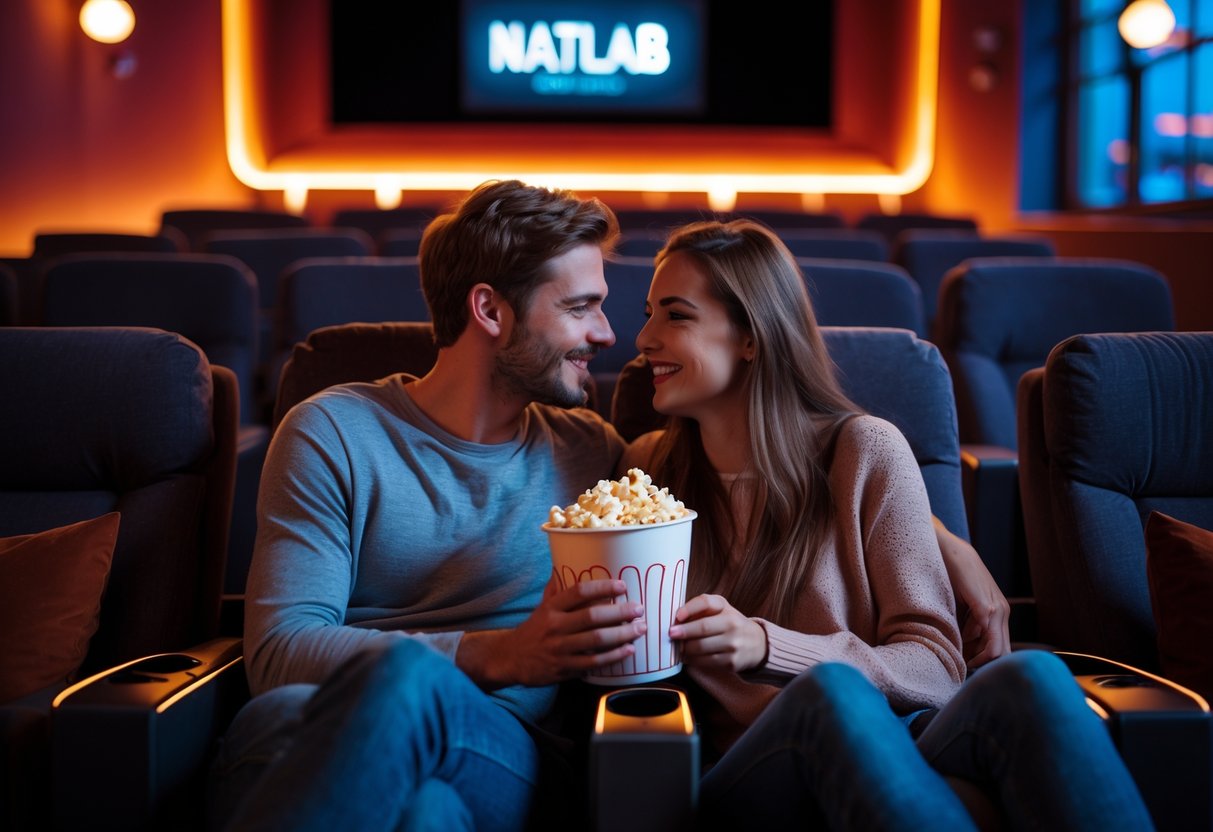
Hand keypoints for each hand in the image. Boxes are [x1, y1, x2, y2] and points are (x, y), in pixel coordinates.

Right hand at [470, 578, 645, 687]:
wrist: (510, 658)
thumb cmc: (533, 630)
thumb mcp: (542, 607)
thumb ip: (557, 588)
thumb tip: (565, 561)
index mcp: (551, 608)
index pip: (578, 592)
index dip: (602, 587)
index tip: (622, 585)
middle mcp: (555, 626)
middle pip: (591, 617)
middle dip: (619, 612)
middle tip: (638, 609)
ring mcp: (559, 648)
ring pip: (595, 641)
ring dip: (621, 634)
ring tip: (640, 629)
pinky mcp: (563, 668)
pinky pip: (593, 663)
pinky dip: (612, 657)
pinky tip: (628, 650)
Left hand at [668, 594, 766, 672]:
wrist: (757, 644)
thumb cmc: (729, 623)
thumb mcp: (719, 609)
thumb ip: (699, 609)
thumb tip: (675, 619)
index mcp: (725, 607)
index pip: (706, 603)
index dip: (689, 608)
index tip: (677, 616)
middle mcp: (732, 624)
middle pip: (703, 627)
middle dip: (683, 632)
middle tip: (670, 634)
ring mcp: (733, 644)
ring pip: (701, 647)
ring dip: (685, 649)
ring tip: (676, 647)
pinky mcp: (731, 662)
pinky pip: (705, 662)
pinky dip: (692, 660)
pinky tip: (686, 657)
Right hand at [933, 518, 1010, 669]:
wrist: (949, 550)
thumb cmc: (951, 575)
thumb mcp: (964, 604)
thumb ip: (969, 624)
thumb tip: (965, 650)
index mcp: (999, 613)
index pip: (1001, 649)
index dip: (986, 662)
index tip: (967, 665)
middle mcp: (1002, 612)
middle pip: (1002, 654)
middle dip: (983, 664)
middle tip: (962, 665)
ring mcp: (996, 609)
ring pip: (995, 650)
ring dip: (975, 656)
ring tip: (957, 651)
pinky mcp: (985, 605)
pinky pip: (984, 634)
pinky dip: (970, 640)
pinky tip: (957, 636)